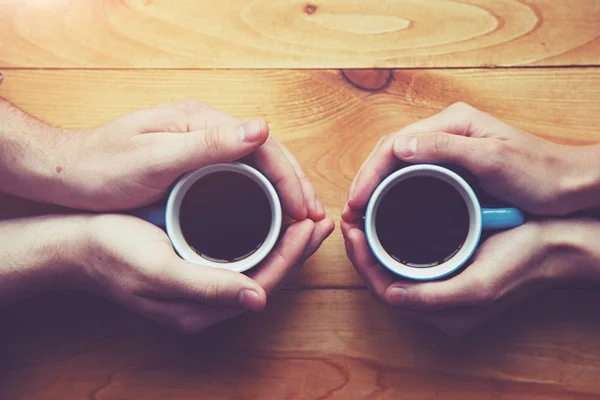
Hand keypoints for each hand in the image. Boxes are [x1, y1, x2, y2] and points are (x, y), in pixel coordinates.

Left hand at [1, 99, 325, 220]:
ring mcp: (202, 144)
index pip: (263, 145)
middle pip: (267, 153)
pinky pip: (242, 176)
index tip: (306, 210)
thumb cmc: (104, 166)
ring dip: (284, 191)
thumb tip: (261, 128)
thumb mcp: (154, 158)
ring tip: (302, 220)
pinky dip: (262, 195)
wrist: (68, 172)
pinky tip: (270, 213)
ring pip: (258, 166)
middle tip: (314, 219)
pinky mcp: (196, 162)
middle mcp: (207, 128)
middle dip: (296, 185)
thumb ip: (208, 144)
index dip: (290, 178)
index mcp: (202, 121)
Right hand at [73, 213, 333, 333]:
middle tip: (321, 219)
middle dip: (297, 248)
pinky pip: (242, 254)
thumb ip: (207, 287)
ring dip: (284, 241)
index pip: (265, 282)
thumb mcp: (157, 270)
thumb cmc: (112, 253)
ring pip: (258, 264)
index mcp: (203, 307)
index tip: (311, 224)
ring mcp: (204, 284)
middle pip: (268, 275)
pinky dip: (263, 236)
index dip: (293, 255)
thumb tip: (257, 299)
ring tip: (306, 217)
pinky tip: (271, 218)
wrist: (77, 246)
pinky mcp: (197, 267)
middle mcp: (209, 300)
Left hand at [342, 218, 597, 336]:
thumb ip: (434, 297)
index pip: (384, 290)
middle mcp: (435, 303)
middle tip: (349, 218)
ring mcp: (439, 284)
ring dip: (372, 243)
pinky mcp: (445, 267)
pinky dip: (389, 239)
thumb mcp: (478, 285)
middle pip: (383, 278)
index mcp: (440, 313)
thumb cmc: (521, 264)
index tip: (352, 230)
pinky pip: (406, 257)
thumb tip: (390, 296)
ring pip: (391, 266)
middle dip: (361, 250)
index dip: (362, 262)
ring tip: (359, 216)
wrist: (554, 246)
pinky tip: (381, 219)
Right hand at [343, 102, 599, 219]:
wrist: (570, 184)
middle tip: (351, 211)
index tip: (356, 200)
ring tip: (361, 212)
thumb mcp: (494, 159)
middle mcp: (445, 132)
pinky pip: (412, 175)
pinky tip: (386, 208)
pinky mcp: (452, 166)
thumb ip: (446, 148)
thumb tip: (399, 146)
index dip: (370, 172)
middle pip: (390, 152)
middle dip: (366, 180)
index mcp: (451, 123)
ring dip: (375, 186)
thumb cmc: (540, 172)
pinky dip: (393, 191)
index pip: (394, 143)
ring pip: (397, 165)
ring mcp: (448, 149)